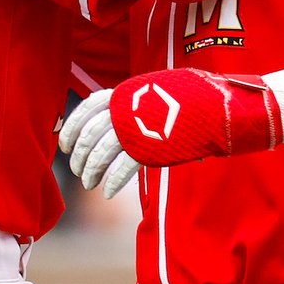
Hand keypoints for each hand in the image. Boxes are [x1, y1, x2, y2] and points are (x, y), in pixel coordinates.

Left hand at [60, 70, 283, 197]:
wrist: (221, 105)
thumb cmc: (192, 102)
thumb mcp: (159, 97)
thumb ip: (137, 110)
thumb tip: (117, 127)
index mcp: (127, 92)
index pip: (88, 106)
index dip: (72, 125)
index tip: (63, 143)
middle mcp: (129, 106)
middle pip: (91, 132)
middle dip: (79, 154)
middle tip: (78, 171)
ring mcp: (140, 124)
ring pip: (102, 150)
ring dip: (92, 170)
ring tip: (89, 184)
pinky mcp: (152, 144)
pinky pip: (124, 165)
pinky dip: (113, 179)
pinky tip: (107, 192)